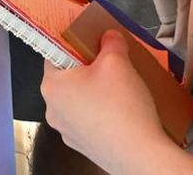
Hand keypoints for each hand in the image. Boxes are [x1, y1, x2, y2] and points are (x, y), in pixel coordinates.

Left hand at [43, 31, 191, 174]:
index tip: (92, 45)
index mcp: (51, 86)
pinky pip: (90, 121)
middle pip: (68, 79)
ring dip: (96, 93)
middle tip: (111, 67)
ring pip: (79, 101)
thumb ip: (110, 42)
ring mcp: (68, 131)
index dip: (75, 46)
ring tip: (120, 91)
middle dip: (89, 70)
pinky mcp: (84, 146)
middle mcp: (53, 110)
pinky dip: (102, 115)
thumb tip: (109, 37)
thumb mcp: (117, 61)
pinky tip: (122, 113)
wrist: (140, 155)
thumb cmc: (122, 109)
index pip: (55, 55)